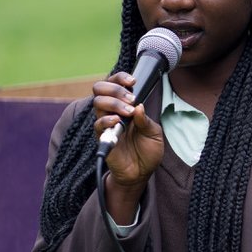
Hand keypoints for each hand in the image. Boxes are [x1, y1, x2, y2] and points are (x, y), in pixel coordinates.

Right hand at [92, 72, 163, 221]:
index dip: (120, 78)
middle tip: (130, 97)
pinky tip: (118, 121)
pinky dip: (107, 120)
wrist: (141, 173)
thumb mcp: (154, 133)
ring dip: (114, 103)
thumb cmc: (148, 151)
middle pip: (100, 89)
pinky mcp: (102, 138)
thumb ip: (146, 120)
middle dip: (115, 88)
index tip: (132, 81)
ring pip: (97, 103)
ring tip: (129, 112)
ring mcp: (106, 124)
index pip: (115, 84)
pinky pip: (97, 124)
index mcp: (126, 106)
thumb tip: (139, 106)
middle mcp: (113, 112)